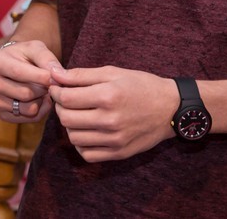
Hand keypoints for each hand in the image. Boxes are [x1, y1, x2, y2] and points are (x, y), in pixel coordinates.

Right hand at [0, 40, 59, 122]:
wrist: (13, 65)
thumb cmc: (25, 55)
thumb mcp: (35, 48)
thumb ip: (47, 58)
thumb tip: (56, 75)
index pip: (19, 73)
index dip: (41, 77)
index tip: (56, 77)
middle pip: (26, 93)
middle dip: (43, 89)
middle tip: (49, 83)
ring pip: (29, 109)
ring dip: (42, 100)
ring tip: (42, 90)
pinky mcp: (2, 115)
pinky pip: (29, 118)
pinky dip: (39, 110)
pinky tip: (38, 99)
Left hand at [48, 65, 178, 161]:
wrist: (171, 108)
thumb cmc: (141, 85)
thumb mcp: (112, 72)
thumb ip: (80, 75)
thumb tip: (54, 74)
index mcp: (107, 96)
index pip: (66, 98)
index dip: (56, 92)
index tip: (57, 87)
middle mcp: (110, 120)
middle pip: (66, 119)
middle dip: (60, 107)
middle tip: (67, 100)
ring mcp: (115, 140)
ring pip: (74, 138)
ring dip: (70, 125)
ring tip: (78, 114)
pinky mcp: (119, 153)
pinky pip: (87, 154)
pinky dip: (81, 144)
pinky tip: (87, 131)